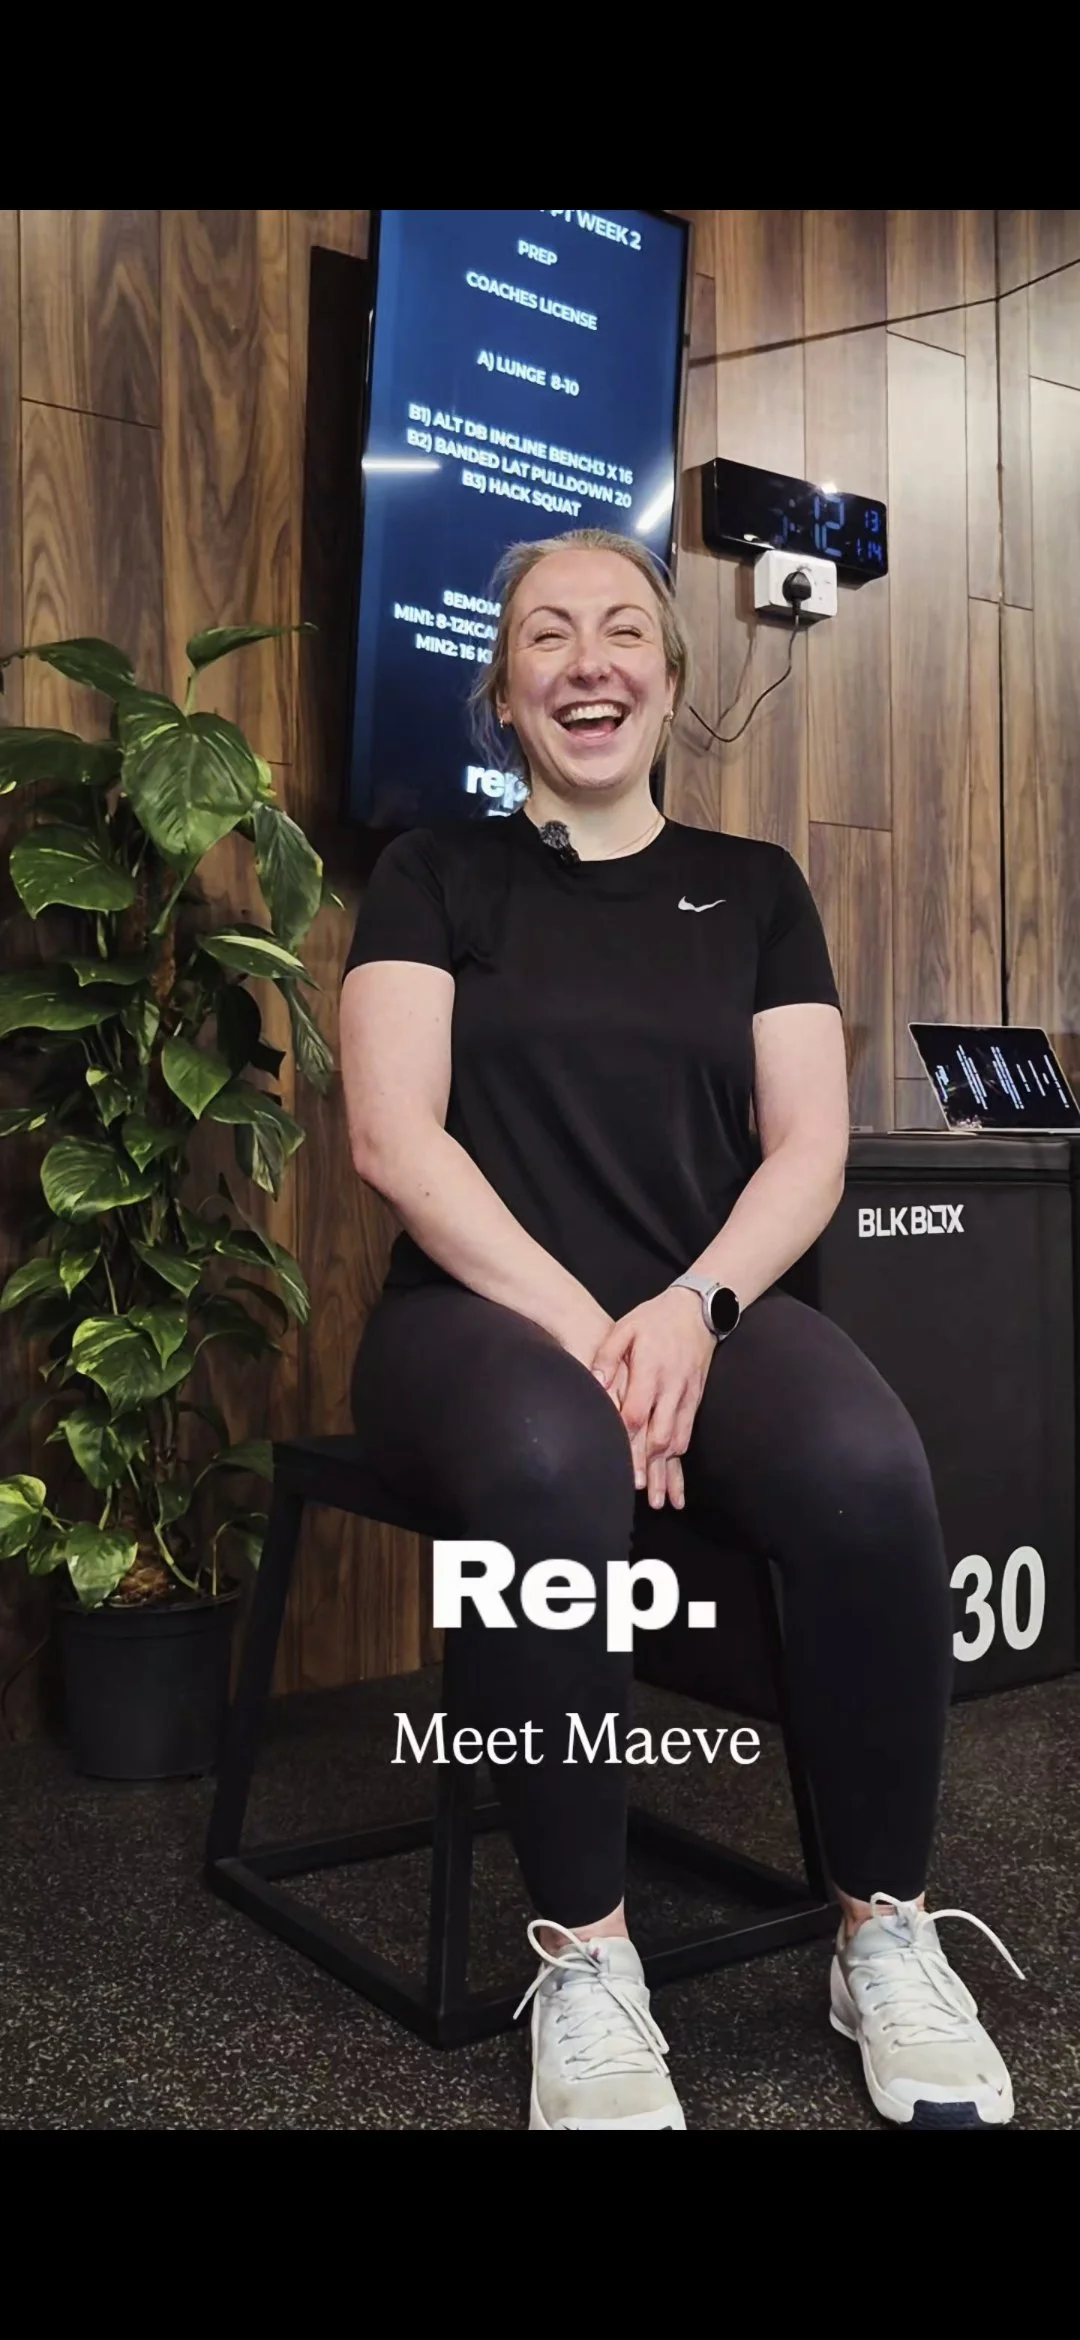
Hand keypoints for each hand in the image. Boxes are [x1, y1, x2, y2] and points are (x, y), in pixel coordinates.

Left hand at [589, 1289, 715, 1509]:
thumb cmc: (654, 1318)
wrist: (698, 1310)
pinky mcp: (695, 1400)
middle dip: (647, 1465)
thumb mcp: (626, 1327)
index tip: (614, 1458)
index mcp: (651, 1370)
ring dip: (666, 1472)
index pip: (636, 1411)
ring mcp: (687, 1396)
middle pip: (659, 1433)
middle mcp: (671, 1388)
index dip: (626, 1437)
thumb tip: (596, 1383)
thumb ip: (608, 1356)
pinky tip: (676, 1483)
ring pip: (676, 1440)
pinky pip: (688, 1435)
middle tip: (636, 1491)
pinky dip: (680, 1461)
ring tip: (658, 1500)